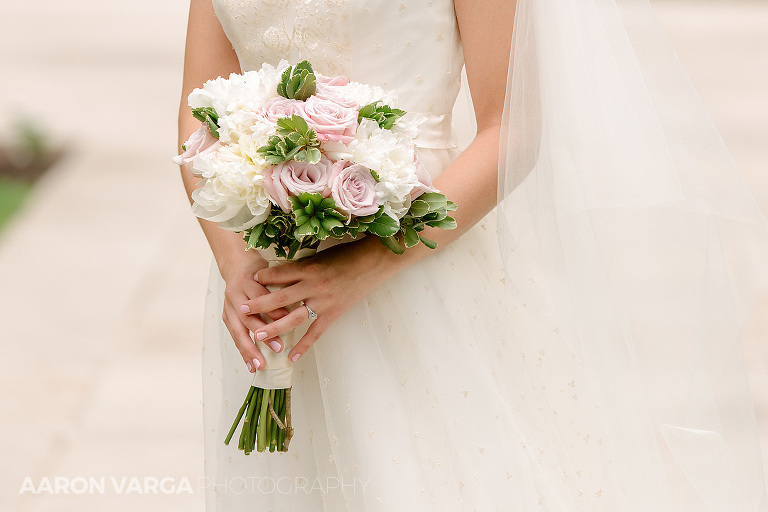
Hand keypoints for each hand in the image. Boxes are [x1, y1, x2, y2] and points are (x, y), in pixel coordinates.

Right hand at [220, 255, 291, 372]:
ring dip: (249, 349)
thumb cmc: (259, 270)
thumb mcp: (271, 272)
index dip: (274, 309)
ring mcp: (228, 306)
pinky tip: (250, 364)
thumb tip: (296, 306)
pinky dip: (243, 351)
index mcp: (247, 281)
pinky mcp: (225, 315)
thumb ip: (279, 286)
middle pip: (247, 317)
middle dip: (262, 335)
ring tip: (259, 364)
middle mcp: (235, 294)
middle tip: (278, 348)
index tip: (288, 319)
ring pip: (238, 330)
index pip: (261, 296)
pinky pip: (234, 336)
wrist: (236, 265)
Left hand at [240, 238, 396, 362]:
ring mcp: (323, 302)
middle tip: (241, 310)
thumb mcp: (321, 256)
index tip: (251, 280)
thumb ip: (302, 266)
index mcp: (309, 268)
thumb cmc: (347, 255)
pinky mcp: (333, 314)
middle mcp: (314, 286)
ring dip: (274, 327)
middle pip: (280, 298)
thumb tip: (282, 273)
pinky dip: (303, 346)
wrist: (373, 262)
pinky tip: (291, 357)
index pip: (280, 273)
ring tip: (258, 335)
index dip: (264, 277)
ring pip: (294, 318)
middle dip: (259, 305)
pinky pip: (315, 333)